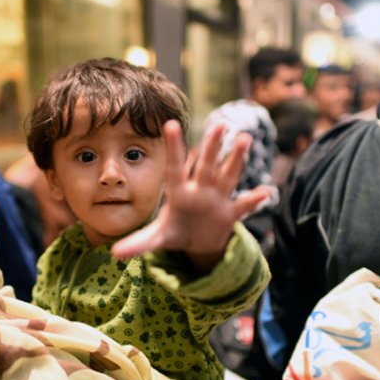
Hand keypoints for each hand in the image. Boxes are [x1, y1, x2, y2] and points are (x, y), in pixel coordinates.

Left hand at [111, 120, 270, 271]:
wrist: (198, 243)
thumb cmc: (175, 231)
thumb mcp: (157, 238)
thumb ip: (138, 243)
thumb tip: (114, 254)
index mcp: (179, 192)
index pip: (175, 166)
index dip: (174, 147)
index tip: (171, 124)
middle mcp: (199, 190)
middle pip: (206, 166)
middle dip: (213, 147)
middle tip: (220, 124)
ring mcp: (217, 199)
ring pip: (227, 176)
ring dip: (236, 160)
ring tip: (245, 139)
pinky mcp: (230, 214)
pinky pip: (242, 206)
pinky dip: (253, 200)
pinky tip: (265, 192)